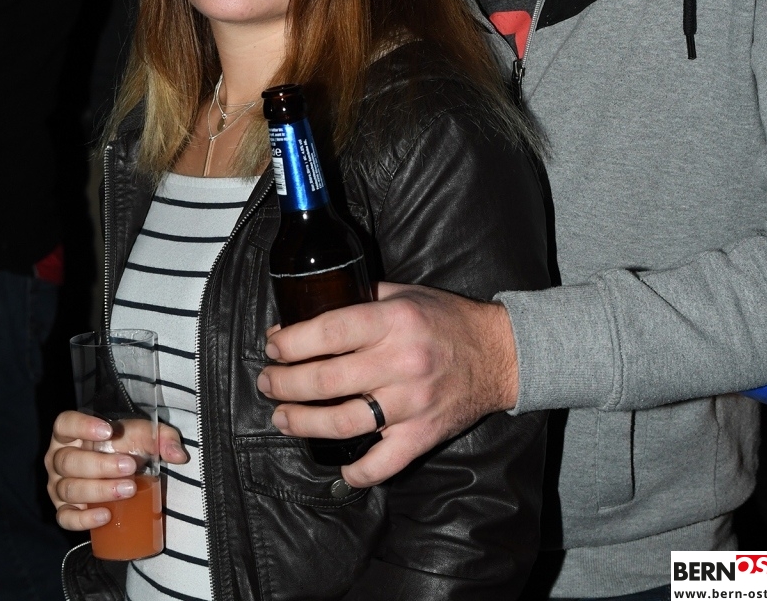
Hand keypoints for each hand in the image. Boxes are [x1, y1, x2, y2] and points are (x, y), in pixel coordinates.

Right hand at [45, 411, 187, 531]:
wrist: (120, 471)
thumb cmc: (125, 448)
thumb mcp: (144, 436)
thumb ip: (162, 438)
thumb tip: (178, 455)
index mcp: (70, 433)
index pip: (65, 424)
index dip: (82, 426)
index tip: (108, 430)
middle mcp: (58, 459)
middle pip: (69, 461)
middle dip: (101, 466)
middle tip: (129, 467)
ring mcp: (57, 486)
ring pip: (69, 489)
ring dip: (99, 491)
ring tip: (128, 489)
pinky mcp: (64, 510)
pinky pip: (66, 518)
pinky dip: (84, 520)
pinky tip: (105, 516)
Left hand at [256, 281, 517, 486]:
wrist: (498, 354)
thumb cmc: (446, 318)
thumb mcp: (404, 292)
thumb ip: (360, 298)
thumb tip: (308, 310)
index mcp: (394, 320)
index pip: (329, 331)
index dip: (292, 342)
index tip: (272, 347)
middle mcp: (401, 361)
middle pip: (326, 379)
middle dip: (285, 383)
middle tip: (267, 383)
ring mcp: (412, 403)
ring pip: (343, 422)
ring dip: (303, 423)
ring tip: (281, 417)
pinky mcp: (423, 435)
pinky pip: (383, 464)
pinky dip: (358, 473)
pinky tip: (340, 469)